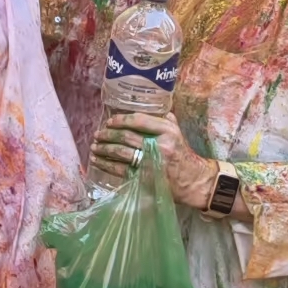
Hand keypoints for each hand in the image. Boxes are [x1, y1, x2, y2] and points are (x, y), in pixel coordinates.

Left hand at [93, 112, 219, 209]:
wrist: (193, 180)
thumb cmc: (182, 155)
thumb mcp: (178, 134)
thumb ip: (166, 120)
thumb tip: (154, 107)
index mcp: (167, 131)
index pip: (140, 120)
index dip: (121, 120)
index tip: (109, 122)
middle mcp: (160, 145)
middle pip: (126, 137)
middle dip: (107, 135)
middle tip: (97, 135)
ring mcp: (151, 163)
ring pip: (121, 153)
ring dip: (104, 149)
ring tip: (94, 147)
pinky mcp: (145, 178)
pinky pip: (121, 169)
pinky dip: (106, 165)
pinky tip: (98, 161)